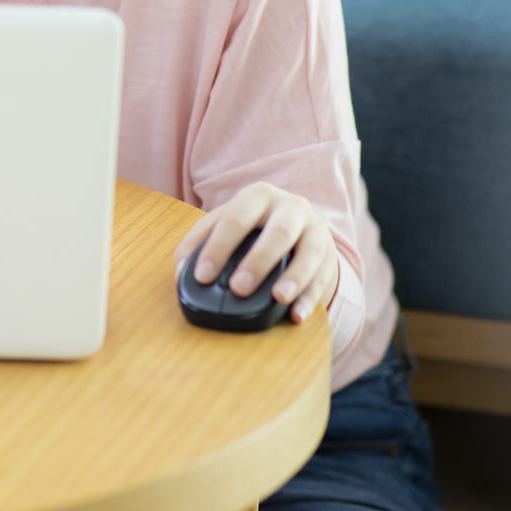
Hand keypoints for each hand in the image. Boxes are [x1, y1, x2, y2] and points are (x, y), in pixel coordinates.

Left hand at [172, 182, 339, 324]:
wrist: (297, 223)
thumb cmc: (254, 225)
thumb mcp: (226, 222)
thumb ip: (201, 240)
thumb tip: (180, 270)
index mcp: (258, 196)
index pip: (235, 218)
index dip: (217, 247)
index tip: (203, 275)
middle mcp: (290, 207)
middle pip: (279, 232)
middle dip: (258, 261)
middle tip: (238, 288)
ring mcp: (314, 229)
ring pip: (309, 253)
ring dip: (294, 278)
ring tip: (278, 298)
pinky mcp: (330, 255)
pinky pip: (323, 278)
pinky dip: (310, 298)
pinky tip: (297, 315)